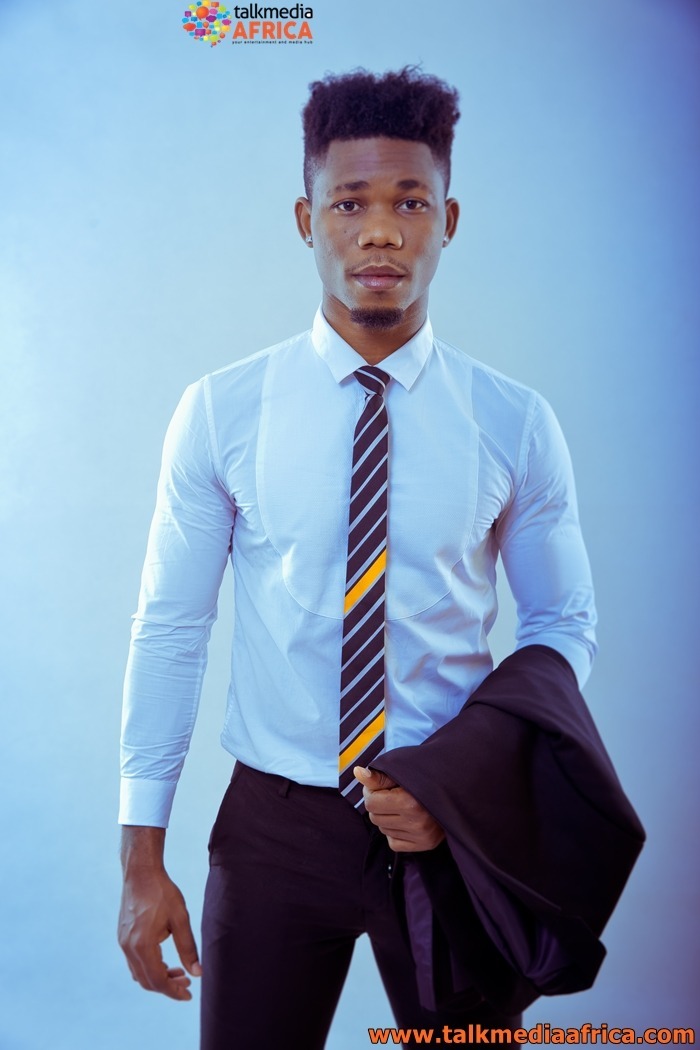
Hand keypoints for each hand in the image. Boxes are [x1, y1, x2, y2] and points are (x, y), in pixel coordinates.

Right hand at [118, 866, 201, 1000]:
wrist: (141, 872)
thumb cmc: (162, 892)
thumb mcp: (180, 918)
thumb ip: (188, 947)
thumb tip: (197, 973)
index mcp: (142, 945)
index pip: (157, 980)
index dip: (173, 991)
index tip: (189, 994)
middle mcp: (128, 948)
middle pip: (146, 981)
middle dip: (167, 986)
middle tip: (187, 983)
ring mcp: (123, 943)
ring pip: (139, 973)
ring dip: (158, 978)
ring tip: (178, 972)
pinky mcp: (122, 937)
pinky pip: (134, 962)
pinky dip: (149, 967)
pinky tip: (164, 961)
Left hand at [355, 766, 444, 851]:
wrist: (454, 790)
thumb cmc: (424, 778)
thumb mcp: (402, 773)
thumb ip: (378, 776)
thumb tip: (357, 772)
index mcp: (410, 802)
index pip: (371, 802)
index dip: (372, 792)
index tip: (382, 786)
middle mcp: (417, 821)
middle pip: (374, 817)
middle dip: (378, 804)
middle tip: (392, 795)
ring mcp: (421, 836)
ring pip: (382, 829)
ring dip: (387, 817)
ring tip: (401, 806)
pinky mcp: (424, 845)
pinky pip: (393, 842)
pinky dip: (394, 832)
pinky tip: (406, 820)